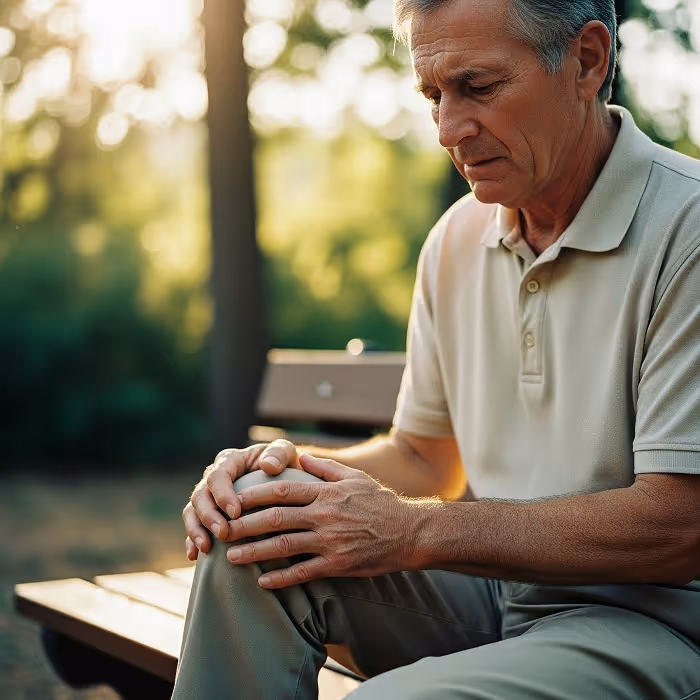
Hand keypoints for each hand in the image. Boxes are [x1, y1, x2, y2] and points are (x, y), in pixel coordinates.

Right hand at [183, 439, 301, 559]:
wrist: (285, 481)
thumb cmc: (285, 465)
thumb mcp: (286, 453)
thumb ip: (279, 454)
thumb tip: (268, 465)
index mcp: (230, 460)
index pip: (218, 475)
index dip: (223, 494)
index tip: (236, 513)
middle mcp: (214, 477)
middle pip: (200, 495)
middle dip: (208, 516)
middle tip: (223, 533)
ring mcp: (208, 496)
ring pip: (192, 511)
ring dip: (196, 530)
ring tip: (205, 548)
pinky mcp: (208, 514)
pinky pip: (194, 527)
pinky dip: (192, 541)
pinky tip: (194, 556)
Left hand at [224, 453, 425, 588]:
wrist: (410, 532)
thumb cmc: (381, 502)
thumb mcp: (355, 477)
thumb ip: (325, 467)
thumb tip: (300, 455)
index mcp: (326, 493)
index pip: (282, 490)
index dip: (254, 494)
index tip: (233, 498)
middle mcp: (324, 515)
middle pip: (275, 518)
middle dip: (244, 524)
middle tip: (222, 530)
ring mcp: (330, 541)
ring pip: (284, 546)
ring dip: (254, 552)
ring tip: (231, 557)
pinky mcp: (338, 564)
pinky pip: (303, 572)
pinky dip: (281, 578)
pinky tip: (262, 582)